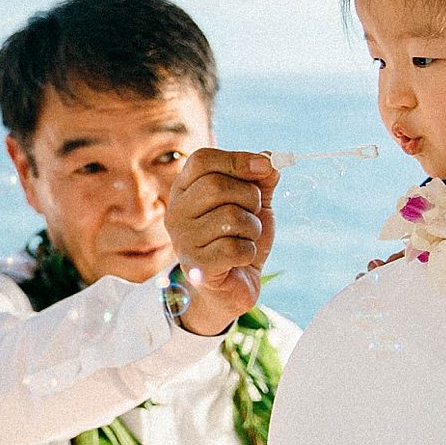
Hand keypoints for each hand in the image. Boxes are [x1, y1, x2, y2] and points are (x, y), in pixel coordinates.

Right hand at [167, 149, 277, 336]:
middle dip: (250, 198)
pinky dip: (249, 252)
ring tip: (245, 239)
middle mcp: (176, 212)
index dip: (237, 159)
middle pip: (217, 186)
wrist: (234, 285)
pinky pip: (234, 248)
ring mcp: (182, 240)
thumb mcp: (254, 204)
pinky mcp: (196, 267)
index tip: (265, 167)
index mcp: (185, 190)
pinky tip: (240, 259)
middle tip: (253, 213)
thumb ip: (261, 180)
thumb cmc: (239, 238)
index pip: (202, 160)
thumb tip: (269, 160)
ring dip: (252, 228)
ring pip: (230, 218)